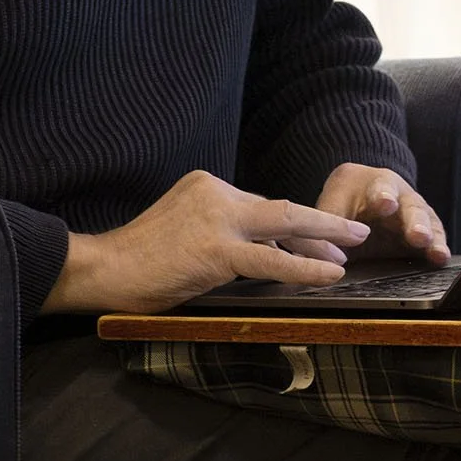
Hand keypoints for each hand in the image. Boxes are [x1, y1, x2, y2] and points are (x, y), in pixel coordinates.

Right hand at [43, 169, 370, 314]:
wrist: (102, 269)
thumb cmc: (138, 260)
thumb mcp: (183, 230)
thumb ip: (219, 231)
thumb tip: (260, 250)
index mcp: (208, 185)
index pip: (264, 205)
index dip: (297, 227)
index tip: (323, 238)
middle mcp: (216, 192)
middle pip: (282, 208)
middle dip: (324, 222)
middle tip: (358, 231)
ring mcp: (217, 218)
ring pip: (284, 226)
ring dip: (325, 239)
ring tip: (354, 249)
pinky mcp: (216, 250)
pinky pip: (272, 260)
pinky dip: (305, 267)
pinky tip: (329, 275)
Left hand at [309, 163, 450, 266]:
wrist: (364, 197)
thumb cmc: (347, 201)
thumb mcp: (332, 207)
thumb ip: (326, 226)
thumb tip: (315, 254)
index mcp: (373, 184)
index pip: (379, 188)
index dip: (382, 196)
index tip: (385, 204)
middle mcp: (400, 194)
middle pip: (410, 206)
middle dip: (414, 221)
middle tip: (418, 235)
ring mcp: (415, 212)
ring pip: (427, 222)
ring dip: (431, 238)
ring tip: (436, 253)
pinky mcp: (424, 231)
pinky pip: (434, 239)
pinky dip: (438, 249)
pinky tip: (441, 260)